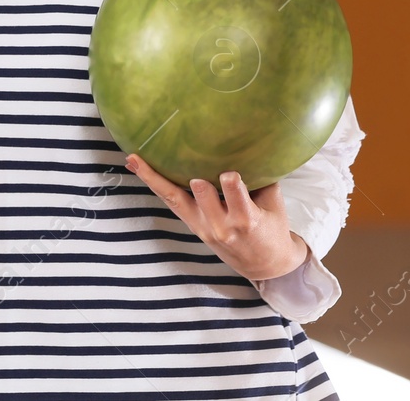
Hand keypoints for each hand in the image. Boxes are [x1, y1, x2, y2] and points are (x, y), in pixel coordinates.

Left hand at [126, 153, 307, 281]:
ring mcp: (202, 225)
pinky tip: (136, 166)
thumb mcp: (275, 205)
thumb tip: (253, 143)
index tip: (230, 172)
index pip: (236, 194)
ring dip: (155, 177)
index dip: (231, 182)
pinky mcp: (191, 224)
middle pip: (202, 193)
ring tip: (134, 158)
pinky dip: (153, 182)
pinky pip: (170, 201)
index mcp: (246, 218)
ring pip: (174, 198)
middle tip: (188, 160)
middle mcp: (220, 224)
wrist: (263, 265)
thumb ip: (264, 177)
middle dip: (200, 182)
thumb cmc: (272, 229)